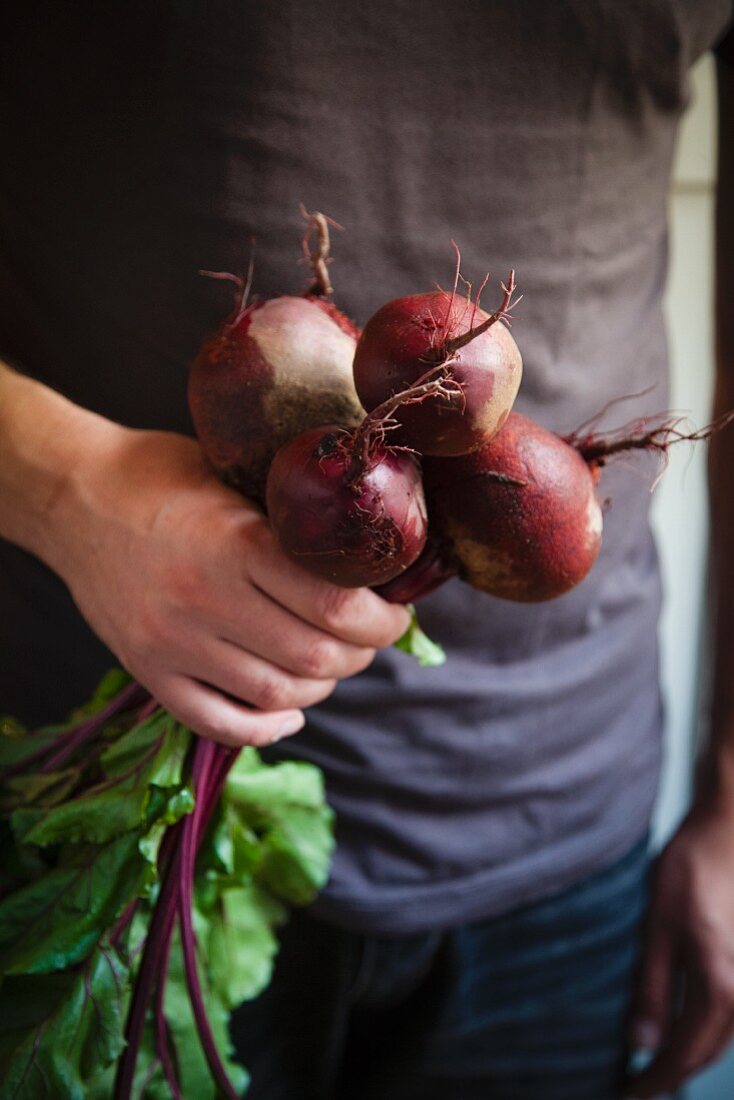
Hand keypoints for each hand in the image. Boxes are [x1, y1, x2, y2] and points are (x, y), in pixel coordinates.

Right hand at [49, 423, 409, 746]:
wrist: (74, 496)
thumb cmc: (164, 477)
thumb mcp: (235, 476)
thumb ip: (292, 522)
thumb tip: (370, 558)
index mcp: (236, 542)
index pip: (336, 605)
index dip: (383, 621)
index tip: (395, 614)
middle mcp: (204, 597)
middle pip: (314, 656)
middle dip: (361, 655)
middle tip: (370, 638)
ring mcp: (171, 640)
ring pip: (274, 693)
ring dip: (320, 687)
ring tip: (330, 665)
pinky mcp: (146, 669)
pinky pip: (216, 721)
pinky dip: (265, 728)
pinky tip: (288, 713)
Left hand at [625, 803, 733, 1096]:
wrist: (730, 828)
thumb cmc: (691, 868)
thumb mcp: (657, 925)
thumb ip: (651, 987)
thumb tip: (640, 1045)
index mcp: (719, 985)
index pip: (684, 1053)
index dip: (655, 1082)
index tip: (628, 1096)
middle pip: (708, 1051)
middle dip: (674, 1074)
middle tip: (638, 1088)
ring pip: (723, 1036)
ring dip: (692, 1054)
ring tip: (657, 1067)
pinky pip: (731, 1014)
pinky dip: (708, 1031)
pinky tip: (685, 1029)